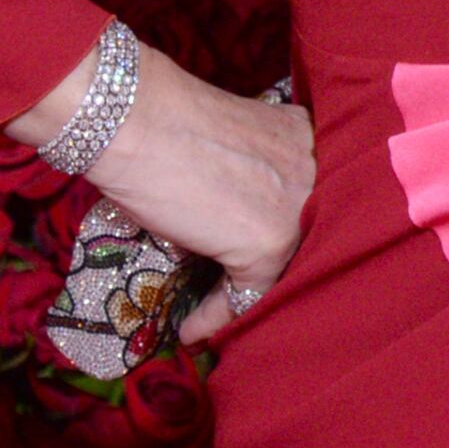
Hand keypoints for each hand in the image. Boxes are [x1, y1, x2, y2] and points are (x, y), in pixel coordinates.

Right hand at [11, 39, 314, 344]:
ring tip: (207, 316)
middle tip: (225, 290)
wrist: (135, 118)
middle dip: (257, 264)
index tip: (237, 247)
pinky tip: (192, 329)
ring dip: (236, 295)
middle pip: (292, 235)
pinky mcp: (270, 242)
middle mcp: (313, 170)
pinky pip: (246, 293)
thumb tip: (225, 220)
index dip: (262, 228)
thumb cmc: (162, 122)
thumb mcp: (224, 144)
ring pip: (273, 268)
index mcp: (302, 137)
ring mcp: (296, 207)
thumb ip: (244, 174)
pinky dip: (215, 316)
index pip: (291, 200)